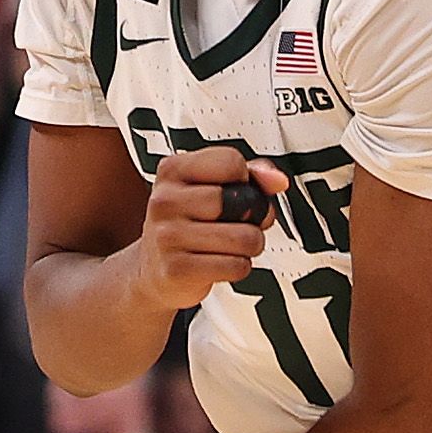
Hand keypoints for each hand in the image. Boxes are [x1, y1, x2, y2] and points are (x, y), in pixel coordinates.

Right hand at [129, 143, 287, 315]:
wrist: (153, 271)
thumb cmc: (188, 225)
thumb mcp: (211, 188)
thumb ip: (250, 177)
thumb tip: (278, 180)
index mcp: (172, 170)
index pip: (231, 162)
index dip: (245, 180)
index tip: (235, 190)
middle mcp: (165, 200)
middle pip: (240, 201)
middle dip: (253, 218)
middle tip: (239, 224)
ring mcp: (168, 236)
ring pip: (244, 238)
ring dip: (249, 247)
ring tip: (231, 246)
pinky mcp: (177, 270)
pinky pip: (235, 266)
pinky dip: (238, 268)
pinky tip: (220, 264)